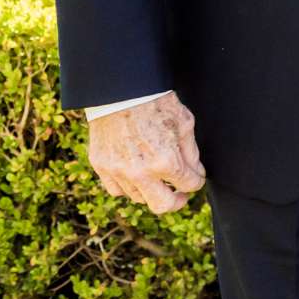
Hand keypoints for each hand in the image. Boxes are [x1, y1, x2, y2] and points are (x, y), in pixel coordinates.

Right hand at [88, 92, 206, 212]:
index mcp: (166, 161)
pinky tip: (136, 174)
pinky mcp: (102, 167)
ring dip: (152, 190)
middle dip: (177, 201)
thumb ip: (192, 153)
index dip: (196, 181)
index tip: (195, 176)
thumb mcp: (185, 124)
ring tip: (157, 176)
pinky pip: (117, 190)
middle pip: (164, 206)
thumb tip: (196, 173)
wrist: (121, 92)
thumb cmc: (156, 104)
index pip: (190, 185)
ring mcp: (119, 172)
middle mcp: (141, 172)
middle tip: (179, 192)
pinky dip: (129, 186)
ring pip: (140, 198)